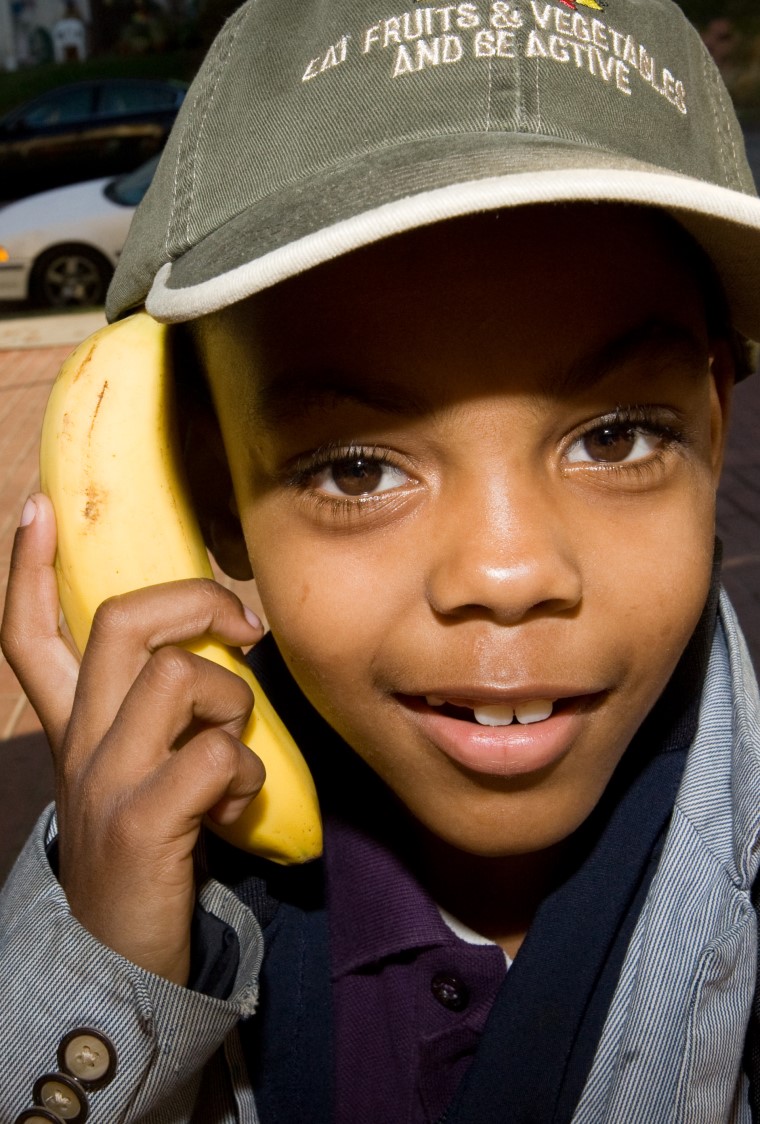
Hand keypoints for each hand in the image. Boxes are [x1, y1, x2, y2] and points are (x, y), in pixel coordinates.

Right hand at [1, 494, 264, 984]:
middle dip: (196, 600)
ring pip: (176, 675)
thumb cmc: (145, 845)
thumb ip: (154, 713)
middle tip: (242, 626)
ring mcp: (106, 780)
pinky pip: (213, 755)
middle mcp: (80, 742)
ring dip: (232, 700)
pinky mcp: (142, 822)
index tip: (40, 510)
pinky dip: (244, 773)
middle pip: (120, 621)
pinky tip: (237, 805)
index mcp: (73, 725)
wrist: (116, 956)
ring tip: (236, 748)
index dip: (28, 568)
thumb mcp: (131, 768)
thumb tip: (219, 647)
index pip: (29, 633)